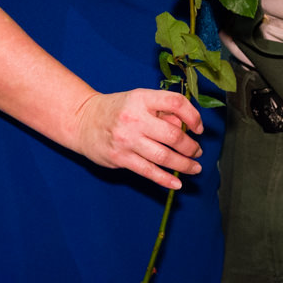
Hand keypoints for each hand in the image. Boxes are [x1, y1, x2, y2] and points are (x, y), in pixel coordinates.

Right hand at [72, 88, 204, 189]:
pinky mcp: (120, 158)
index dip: (193, 115)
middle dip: (190, 147)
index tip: (199, 127)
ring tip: (194, 167)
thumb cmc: (118, 109)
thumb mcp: (139, 100)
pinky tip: (177, 184)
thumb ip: (162, 111)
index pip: (175, 102)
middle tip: (197, 151)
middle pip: (173, 135)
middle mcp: (135, 118)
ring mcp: (127, 140)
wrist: (84, 121)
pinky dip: (165, 179)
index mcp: (142, 98)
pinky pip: (148, 171)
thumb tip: (186, 127)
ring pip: (163, 156)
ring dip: (184, 164)